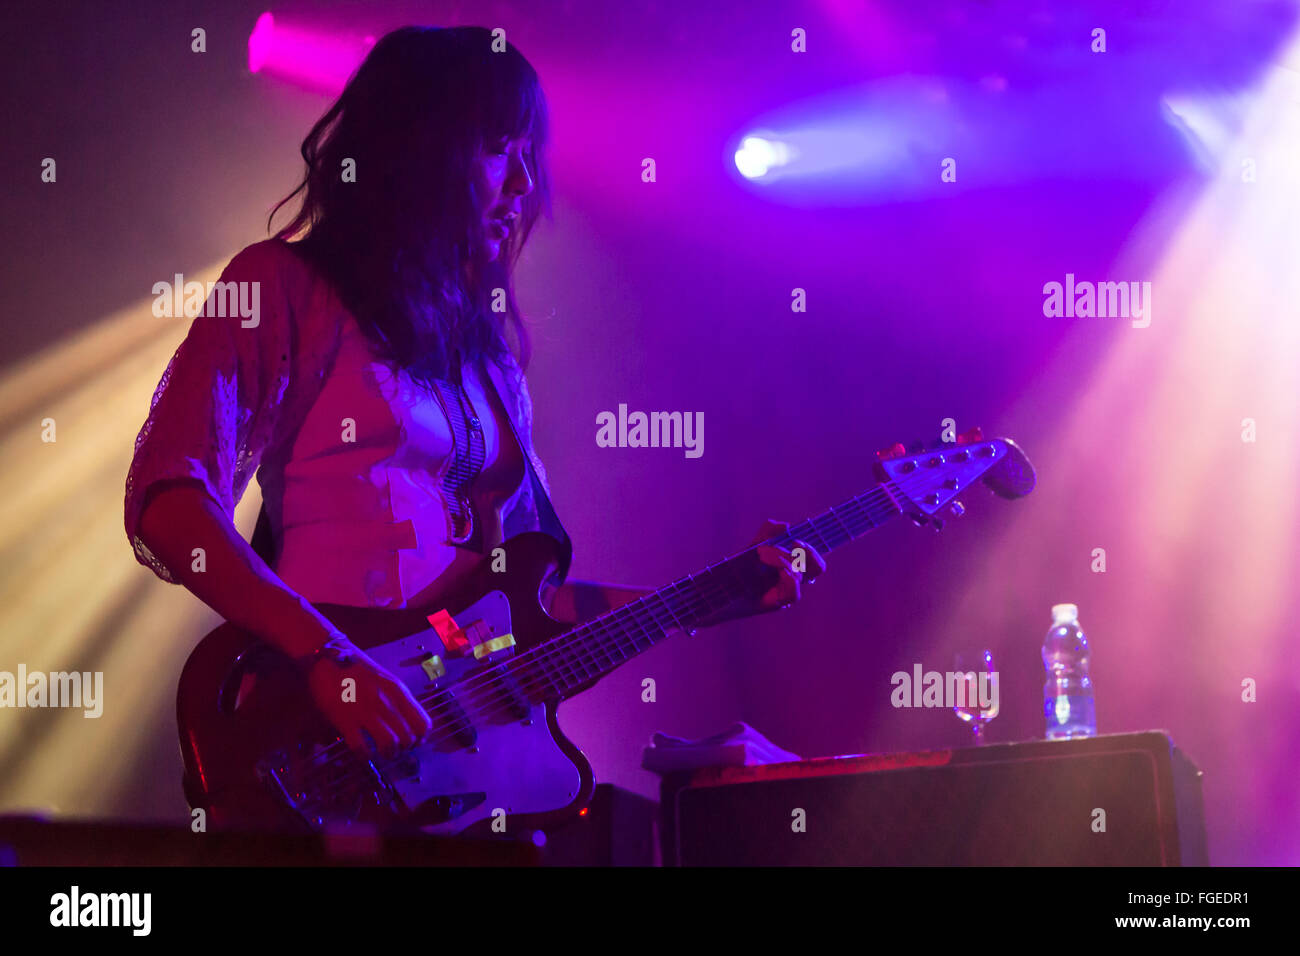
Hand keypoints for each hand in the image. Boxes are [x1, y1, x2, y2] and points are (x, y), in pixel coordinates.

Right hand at [305, 641, 433, 760]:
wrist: (327, 657)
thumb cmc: (357, 669)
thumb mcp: (386, 680)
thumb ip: (398, 699)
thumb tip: (409, 723)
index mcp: (398, 691)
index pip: (423, 723)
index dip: (421, 738)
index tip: (414, 742)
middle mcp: (386, 702)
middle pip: (408, 738)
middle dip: (404, 749)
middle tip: (397, 749)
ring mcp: (366, 712)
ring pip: (389, 744)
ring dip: (388, 754)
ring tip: (383, 753)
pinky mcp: (345, 720)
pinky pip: (361, 747)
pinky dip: (365, 755)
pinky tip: (364, 753)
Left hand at [695, 519, 825, 627]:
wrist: (714, 593)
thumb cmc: (734, 572)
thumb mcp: (750, 549)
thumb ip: (766, 534)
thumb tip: (785, 525)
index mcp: (788, 567)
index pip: (812, 559)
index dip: (812, 548)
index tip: (795, 538)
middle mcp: (790, 581)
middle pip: (817, 568)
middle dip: (809, 552)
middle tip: (794, 542)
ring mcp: (783, 593)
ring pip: (802, 576)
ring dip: (785, 559)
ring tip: (763, 553)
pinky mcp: (775, 604)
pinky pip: (793, 594)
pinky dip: (787, 577)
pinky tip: (773, 569)